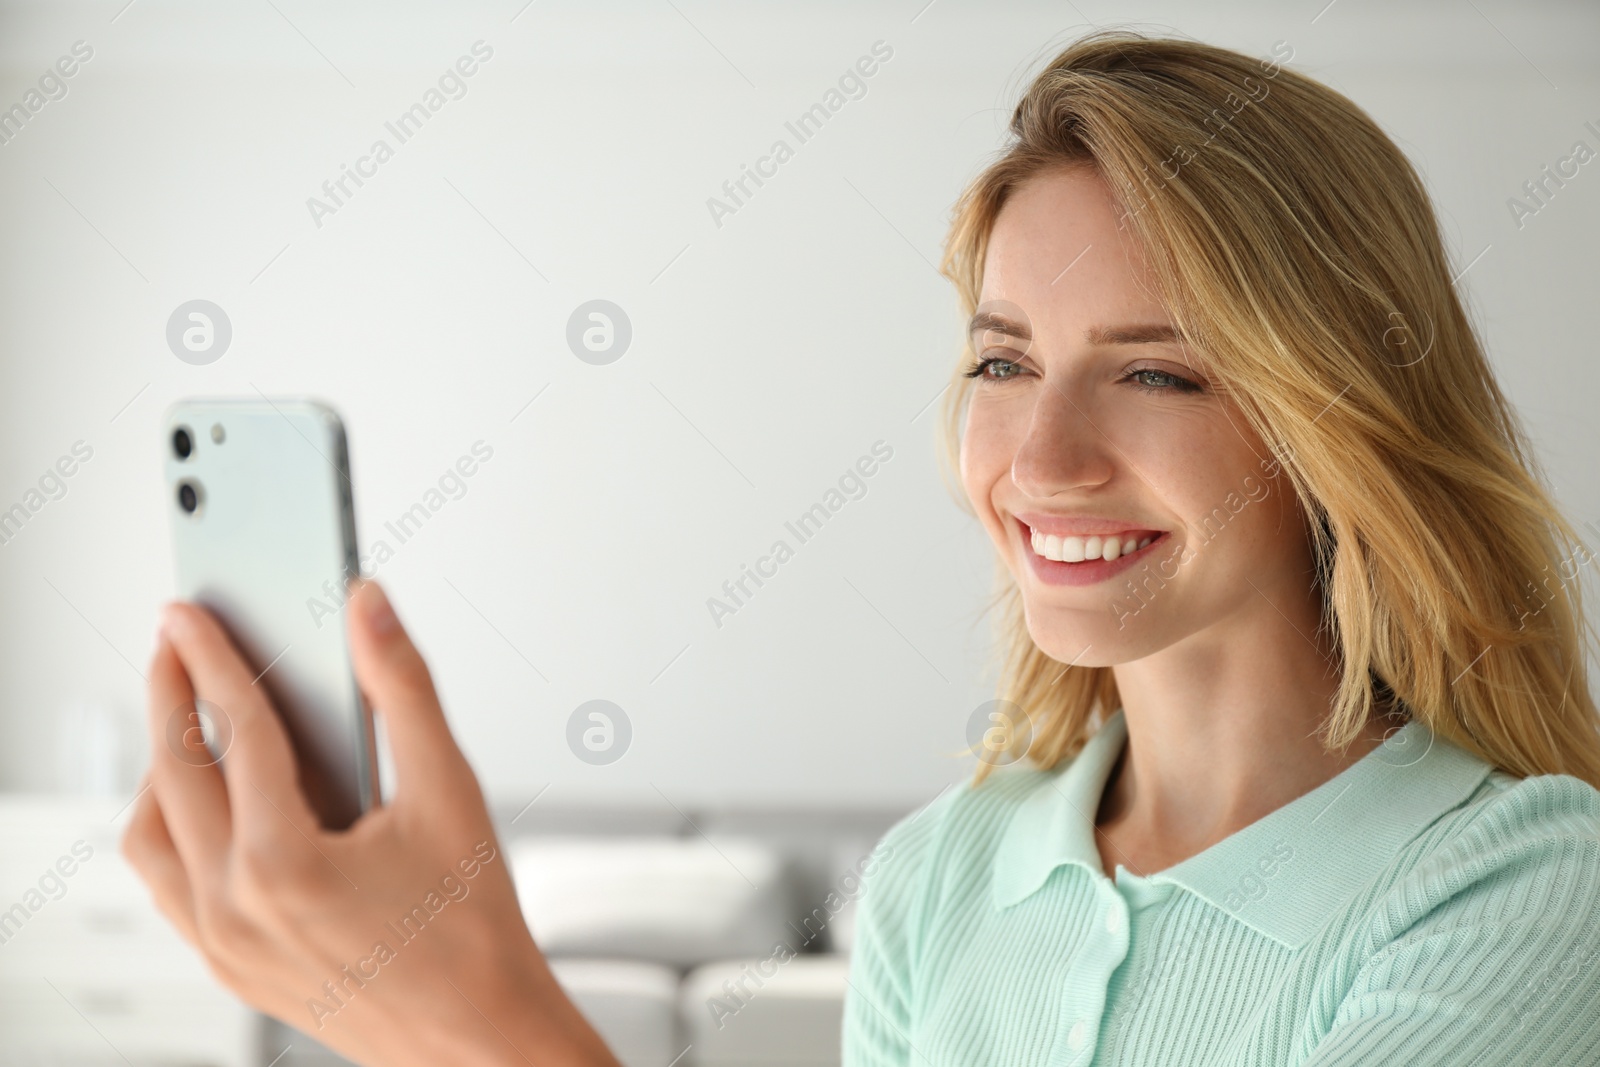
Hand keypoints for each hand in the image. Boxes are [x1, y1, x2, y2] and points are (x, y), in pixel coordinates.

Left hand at [121, 580, 619, 1066]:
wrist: (481, 1038)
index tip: (190, 612)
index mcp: (282, 864)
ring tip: (187, 715)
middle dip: (168, 694)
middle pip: (173, 774)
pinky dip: (170, 826)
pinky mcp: (228, 969)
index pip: (233, 731)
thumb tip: (369, 609)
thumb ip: (404, 687)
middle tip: (175, 641)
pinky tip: (206, 800)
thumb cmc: (474, 930)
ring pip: (151, 834)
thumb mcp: (451, 791)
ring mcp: (222, 946)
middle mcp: (234, 910)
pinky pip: (167, 884)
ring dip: (160, 765)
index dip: (211, 657)